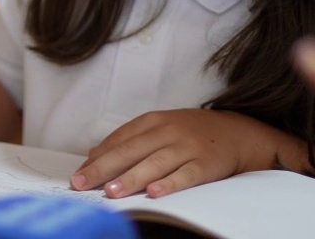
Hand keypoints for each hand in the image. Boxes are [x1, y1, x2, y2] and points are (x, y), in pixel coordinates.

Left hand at [70, 109, 283, 198]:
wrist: (237, 132)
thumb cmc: (189, 133)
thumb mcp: (158, 129)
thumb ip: (127, 141)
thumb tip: (92, 154)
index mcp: (151, 122)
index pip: (118, 141)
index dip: (97, 159)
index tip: (77, 176)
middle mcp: (167, 132)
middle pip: (130, 151)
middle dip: (103, 168)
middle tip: (81, 183)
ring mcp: (187, 147)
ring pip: (155, 163)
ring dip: (132, 177)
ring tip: (112, 192)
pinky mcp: (206, 163)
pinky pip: (186, 175)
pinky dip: (170, 183)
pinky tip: (154, 193)